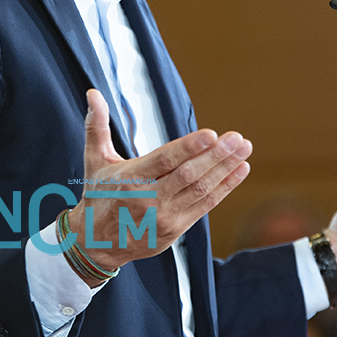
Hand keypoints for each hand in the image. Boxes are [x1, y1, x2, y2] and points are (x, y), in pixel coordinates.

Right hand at [66, 89, 251, 280]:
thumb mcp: (95, 161)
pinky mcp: (176, 229)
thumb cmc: (99, 195)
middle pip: (189, 175)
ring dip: (225, 169)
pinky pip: (205, 205)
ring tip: (244, 149)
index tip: (212, 135)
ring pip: (201, 190)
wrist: (97, 242)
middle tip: (237, 138)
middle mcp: (149, 199)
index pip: (164, 161)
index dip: (189, 148)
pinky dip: (225, 187)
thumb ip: (97, 126)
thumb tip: (93, 94)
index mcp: (130, 179)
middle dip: (216, 156)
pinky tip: (238, 170)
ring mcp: (164, 216)